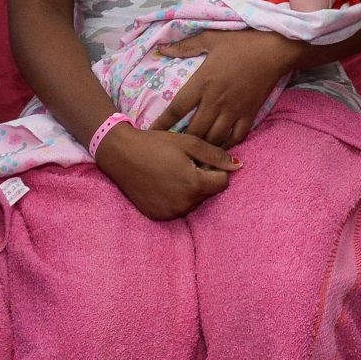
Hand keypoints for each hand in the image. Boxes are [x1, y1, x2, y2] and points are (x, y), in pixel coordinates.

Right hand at [98, 124, 239, 220]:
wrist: (121, 154)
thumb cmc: (156, 144)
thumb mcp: (189, 143)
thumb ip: (216, 156)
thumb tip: (239, 166)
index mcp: (195, 185)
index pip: (223, 183)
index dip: (215, 170)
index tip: (200, 160)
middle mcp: (185, 204)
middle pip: (208, 193)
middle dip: (203, 179)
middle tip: (184, 164)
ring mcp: (170, 213)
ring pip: (193, 202)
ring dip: (190, 190)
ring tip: (172, 173)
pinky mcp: (158, 216)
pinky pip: (177, 208)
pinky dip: (175, 198)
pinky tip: (162, 183)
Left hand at [149, 28, 298, 147]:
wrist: (274, 50)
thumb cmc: (241, 42)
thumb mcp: (210, 39)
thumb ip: (185, 46)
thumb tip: (161, 49)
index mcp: (202, 82)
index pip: (176, 109)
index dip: (161, 124)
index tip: (150, 133)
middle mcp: (215, 101)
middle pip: (194, 131)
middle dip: (182, 141)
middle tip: (174, 146)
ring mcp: (233, 111)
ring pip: (213, 139)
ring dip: (203, 146)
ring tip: (194, 151)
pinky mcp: (249, 115)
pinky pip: (236, 138)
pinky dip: (226, 145)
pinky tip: (220, 147)